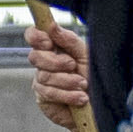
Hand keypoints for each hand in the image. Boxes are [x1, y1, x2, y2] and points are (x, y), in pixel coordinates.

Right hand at [28, 11, 94, 131]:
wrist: (99, 105)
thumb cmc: (93, 78)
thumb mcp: (86, 56)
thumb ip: (69, 40)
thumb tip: (52, 26)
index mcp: (53, 48)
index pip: (33, 36)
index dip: (36, 37)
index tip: (49, 43)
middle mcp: (44, 63)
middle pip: (35, 56)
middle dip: (56, 62)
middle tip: (73, 66)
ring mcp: (41, 80)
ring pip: (44, 76)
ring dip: (67, 81)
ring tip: (83, 85)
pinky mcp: (43, 98)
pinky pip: (49, 93)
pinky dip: (67, 95)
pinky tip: (80, 98)